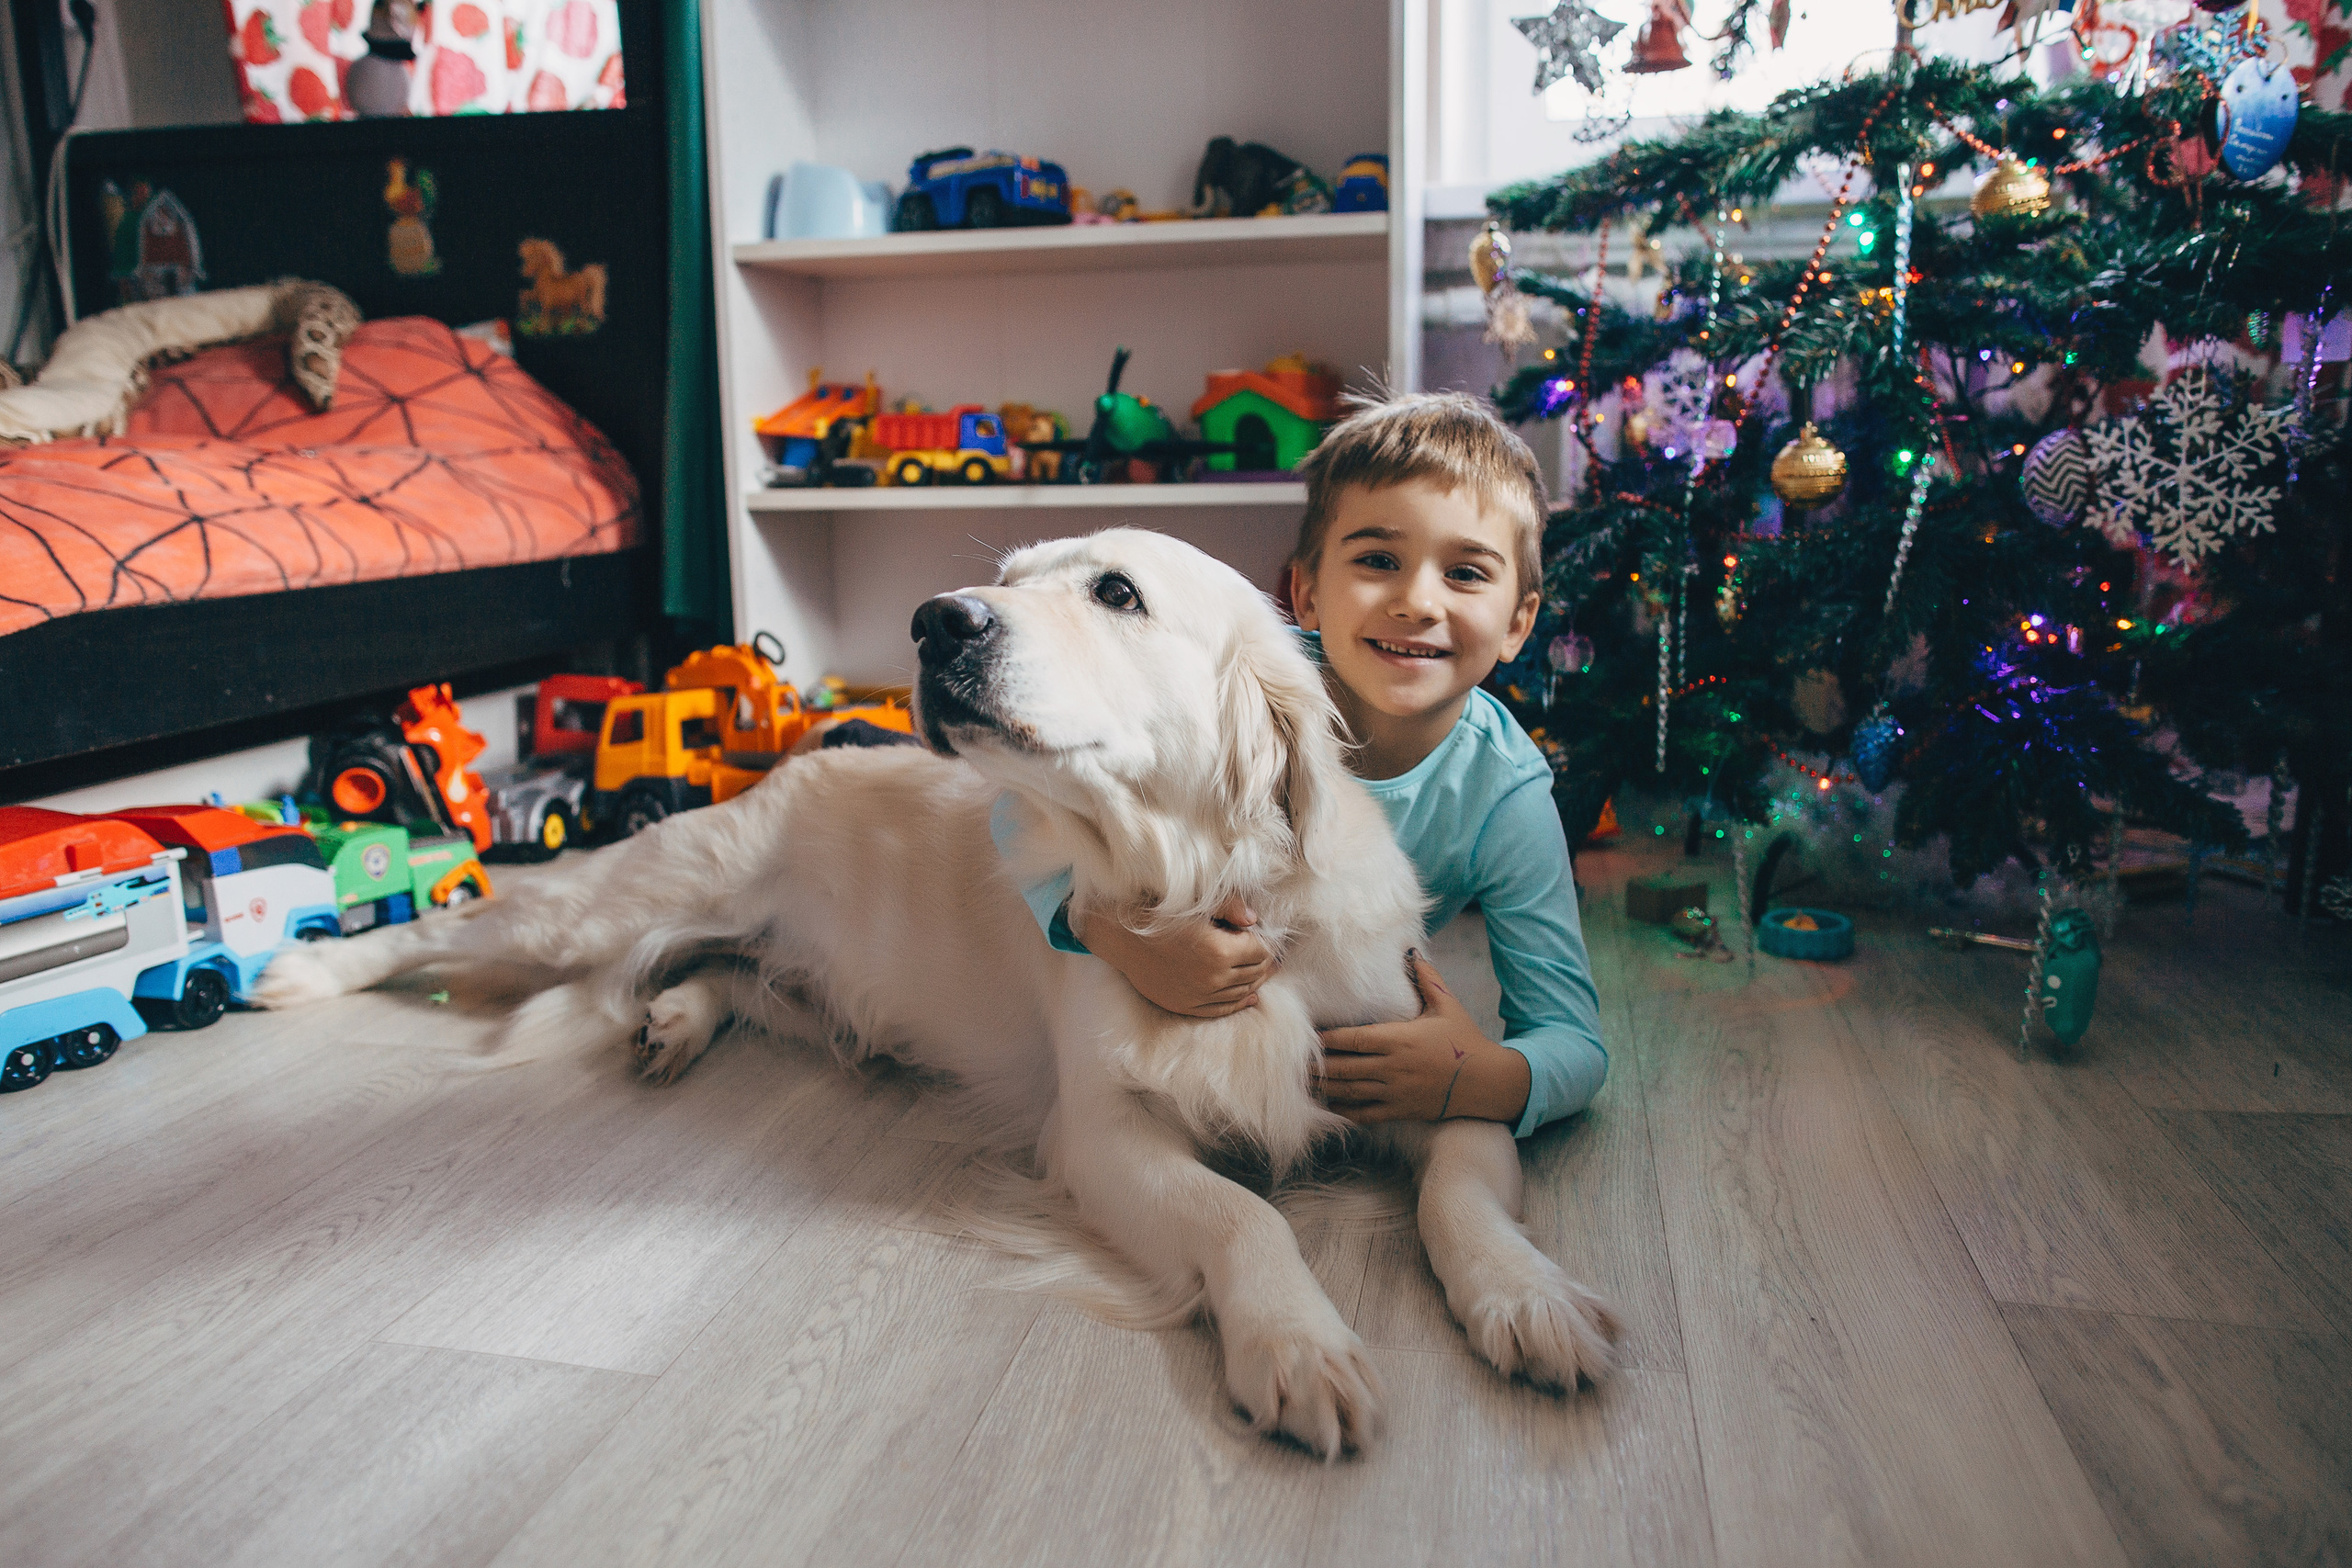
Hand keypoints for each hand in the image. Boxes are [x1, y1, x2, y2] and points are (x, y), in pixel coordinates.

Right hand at [1077, 893, 1277, 1018]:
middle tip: (1274, 957)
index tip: (1270, 938)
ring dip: (1255, 982)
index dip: (1268, 943)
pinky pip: (1221, 1009)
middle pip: (1254, 973)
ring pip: (1241, 992)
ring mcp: (1199, 995)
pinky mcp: (1186, 1005)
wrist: (1120, 937)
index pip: (1259, 951)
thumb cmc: (1157, 913)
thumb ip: (1230, 907)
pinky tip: (1249, 998)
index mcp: (1220, 950)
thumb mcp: (1196, 903)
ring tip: (1265, 973)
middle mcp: (1213, 978)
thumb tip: (1254, 919)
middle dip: (1266, 964)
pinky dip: (1238, 1004)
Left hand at [1315, 953, 1530, 1125]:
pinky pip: (1365, 1114)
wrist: (1487, 1081)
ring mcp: (1396, 1091)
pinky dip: (1345, 1111)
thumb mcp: (1448, 1005)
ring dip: (1326, 1087)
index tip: (1310, 1035)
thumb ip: (1427, 978)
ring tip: (1304, 1083)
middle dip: (1318, 1065)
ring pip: (1350, 1091)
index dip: (1327, 1039)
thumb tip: (1411, 951)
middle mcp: (1393, 1066)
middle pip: (1344, 1067)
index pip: (1353, 1039)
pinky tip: (1330, 1105)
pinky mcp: (1401, 1110)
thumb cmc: (1465, 1040)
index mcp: (1399, 1039)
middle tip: (1295, 1062)